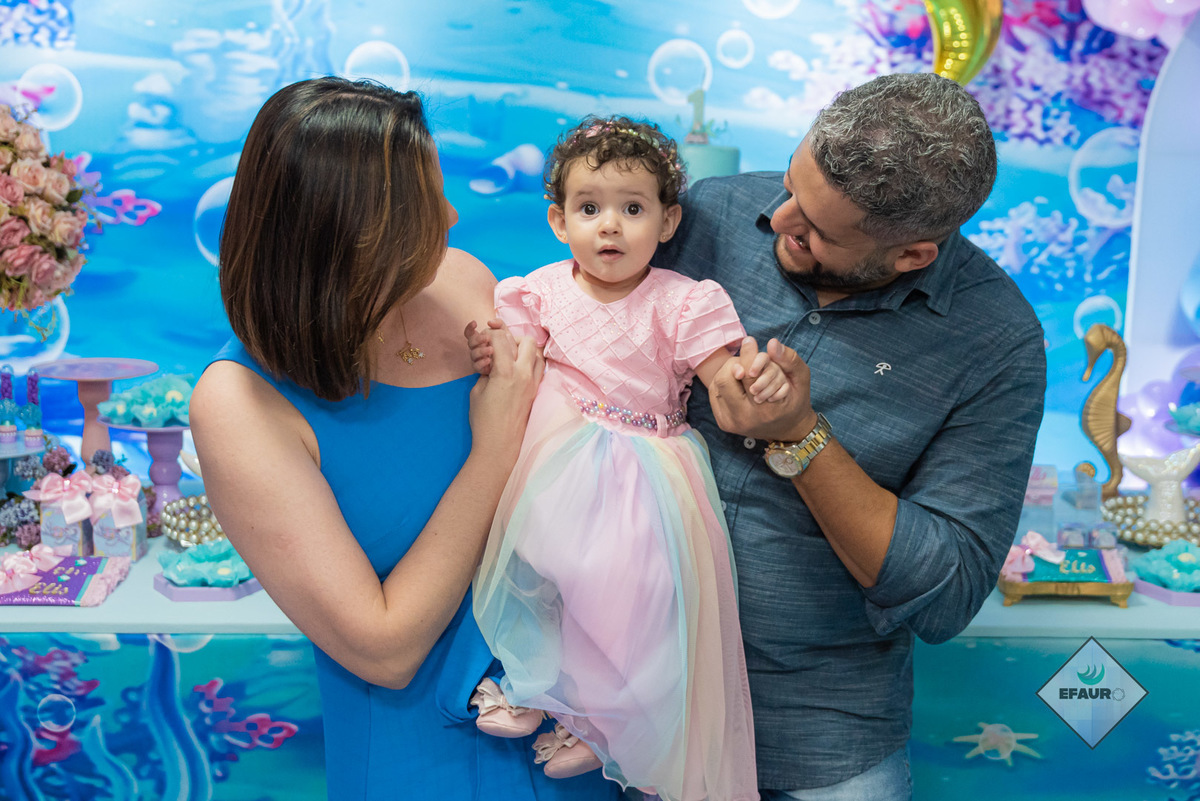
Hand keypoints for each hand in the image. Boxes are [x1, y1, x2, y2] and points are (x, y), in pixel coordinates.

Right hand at [464, 318, 509, 375]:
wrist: (513, 372)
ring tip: (491, 350)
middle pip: (471, 342)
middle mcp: (479, 349)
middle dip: (478, 339)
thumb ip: (499, 326)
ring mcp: (479, 360)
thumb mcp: (507, 336)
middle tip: (487, 338)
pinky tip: (488, 361)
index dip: (470, 328)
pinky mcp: (482, 370)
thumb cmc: (511, 352)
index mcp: (482, 341)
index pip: (470, 334)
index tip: (474, 323)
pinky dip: (482, 362)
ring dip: (481, 350)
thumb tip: (490, 322)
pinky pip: (477, 366)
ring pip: (473, 354)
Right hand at [468, 320, 542, 463]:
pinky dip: (531, 362)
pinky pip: (539, 368)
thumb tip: (493, 362)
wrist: (499, 445)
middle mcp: (524, 374)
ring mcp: (533, 383)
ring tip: (510, 357)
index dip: (490, 334)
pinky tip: (517, 370)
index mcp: (506, 372)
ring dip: (524, 349)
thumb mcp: (477, 391)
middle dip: (512, 338)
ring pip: (537, 353)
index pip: (501, 339)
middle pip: (526, 341)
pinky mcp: (536, 392)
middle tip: (500, 346)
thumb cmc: (484, 420)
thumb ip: (486, 371)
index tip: (484, 339)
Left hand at [710, 337, 816, 440]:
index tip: (749, 341)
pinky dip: (725, 384)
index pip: (746, 375)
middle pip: (724, 379)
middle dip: (736, 365)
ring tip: (744, 374)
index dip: (746, 356)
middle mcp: (744, 419)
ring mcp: (730, 423)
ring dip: (729, 374)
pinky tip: (737, 383)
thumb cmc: (795, 400)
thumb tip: (771, 343)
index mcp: (765, 410)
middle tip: (748, 363)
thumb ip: (790, 359)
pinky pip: (715, 394)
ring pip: (716, 385)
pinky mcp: (722, 422)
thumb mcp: (801, 378)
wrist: (787, 430)